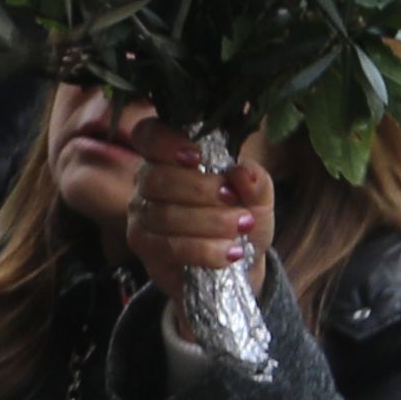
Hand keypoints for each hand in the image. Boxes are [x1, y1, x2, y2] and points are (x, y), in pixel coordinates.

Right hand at [124, 138, 271, 293]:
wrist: (239, 264)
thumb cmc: (241, 217)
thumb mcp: (258, 197)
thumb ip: (254, 181)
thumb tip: (242, 171)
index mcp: (170, 155)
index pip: (148, 135)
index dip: (166, 141)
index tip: (197, 156)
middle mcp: (148, 182)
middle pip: (157, 178)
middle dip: (200, 189)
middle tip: (233, 199)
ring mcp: (142, 216)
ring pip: (165, 214)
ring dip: (209, 221)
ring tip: (241, 226)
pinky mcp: (145, 249)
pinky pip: (169, 247)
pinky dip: (203, 249)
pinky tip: (230, 252)